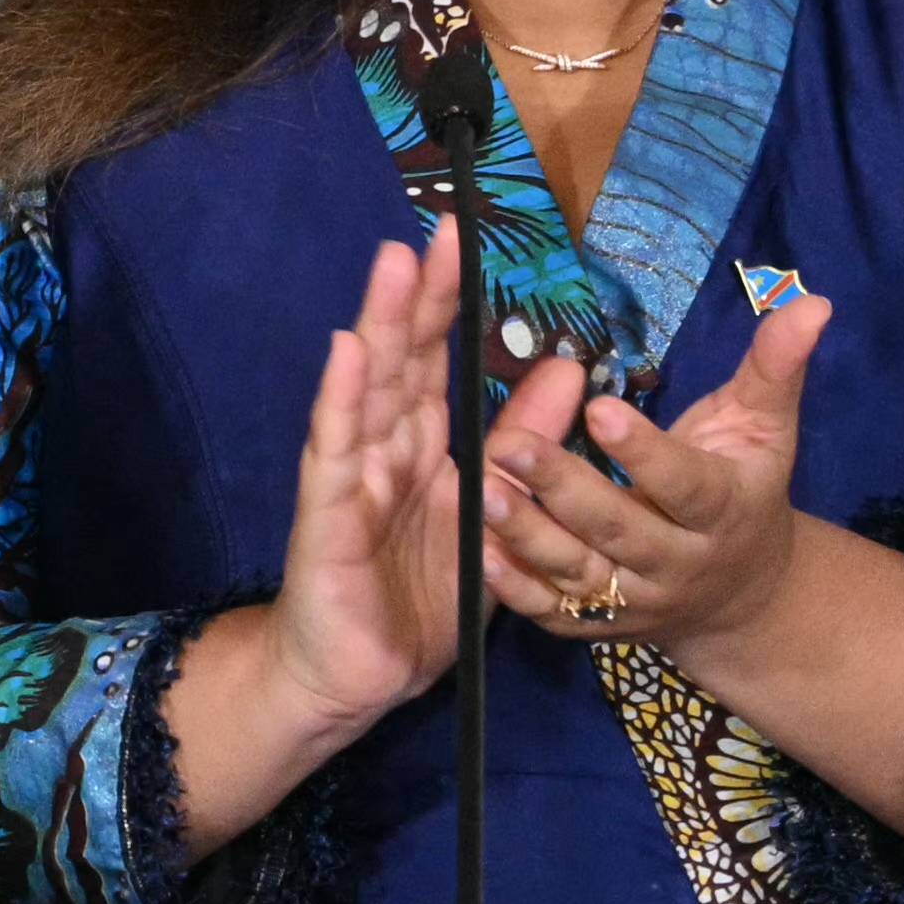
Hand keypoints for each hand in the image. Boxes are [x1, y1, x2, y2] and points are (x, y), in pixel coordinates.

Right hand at [164, 228, 587, 842]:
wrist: (354, 673)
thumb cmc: (415, 597)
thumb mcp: (493, 517)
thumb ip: (525, 446)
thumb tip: (574, 370)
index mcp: (420, 448)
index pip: (434, 360)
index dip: (447, 301)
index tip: (464, 237)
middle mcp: (382, 449)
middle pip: (401, 360)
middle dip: (417, 296)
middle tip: (438, 230)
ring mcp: (351, 478)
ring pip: (367, 391)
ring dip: (379, 326)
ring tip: (392, 267)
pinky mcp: (329, 517)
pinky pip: (337, 453)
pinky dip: (341, 401)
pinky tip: (347, 355)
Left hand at [500, 288, 825, 657]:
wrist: (747, 596)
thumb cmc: (745, 488)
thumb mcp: (764, 428)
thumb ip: (775, 368)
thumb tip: (812, 302)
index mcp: (722, 509)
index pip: (684, 484)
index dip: (644, 452)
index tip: (598, 407)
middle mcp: (680, 562)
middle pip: (621, 529)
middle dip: (563, 488)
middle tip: (507, 444)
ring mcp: (639, 600)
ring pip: (580, 574)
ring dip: (527, 536)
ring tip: (479, 490)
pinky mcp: (601, 626)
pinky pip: (555, 614)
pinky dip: (516, 590)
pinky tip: (477, 553)